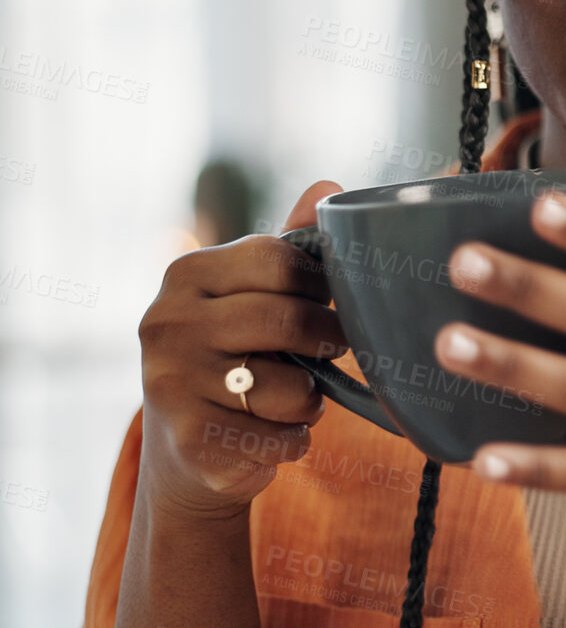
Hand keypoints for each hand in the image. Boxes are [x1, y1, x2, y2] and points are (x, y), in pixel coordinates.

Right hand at [135, 181, 350, 519]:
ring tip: (292, 397)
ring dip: (311, 398)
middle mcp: (167, 322)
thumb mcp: (254, 294)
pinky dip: (294, 439)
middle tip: (332, 351)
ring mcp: (170, 382)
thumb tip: (328, 187)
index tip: (326, 302)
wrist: (188, 445)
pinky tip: (269, 432)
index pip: (279, 259)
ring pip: (292, 387)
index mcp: (186, 274)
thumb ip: (291, 246)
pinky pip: (282, 436)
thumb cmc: (236, 352)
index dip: (320, 285)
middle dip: (328, 341)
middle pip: (289, 321)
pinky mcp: (189, 439)